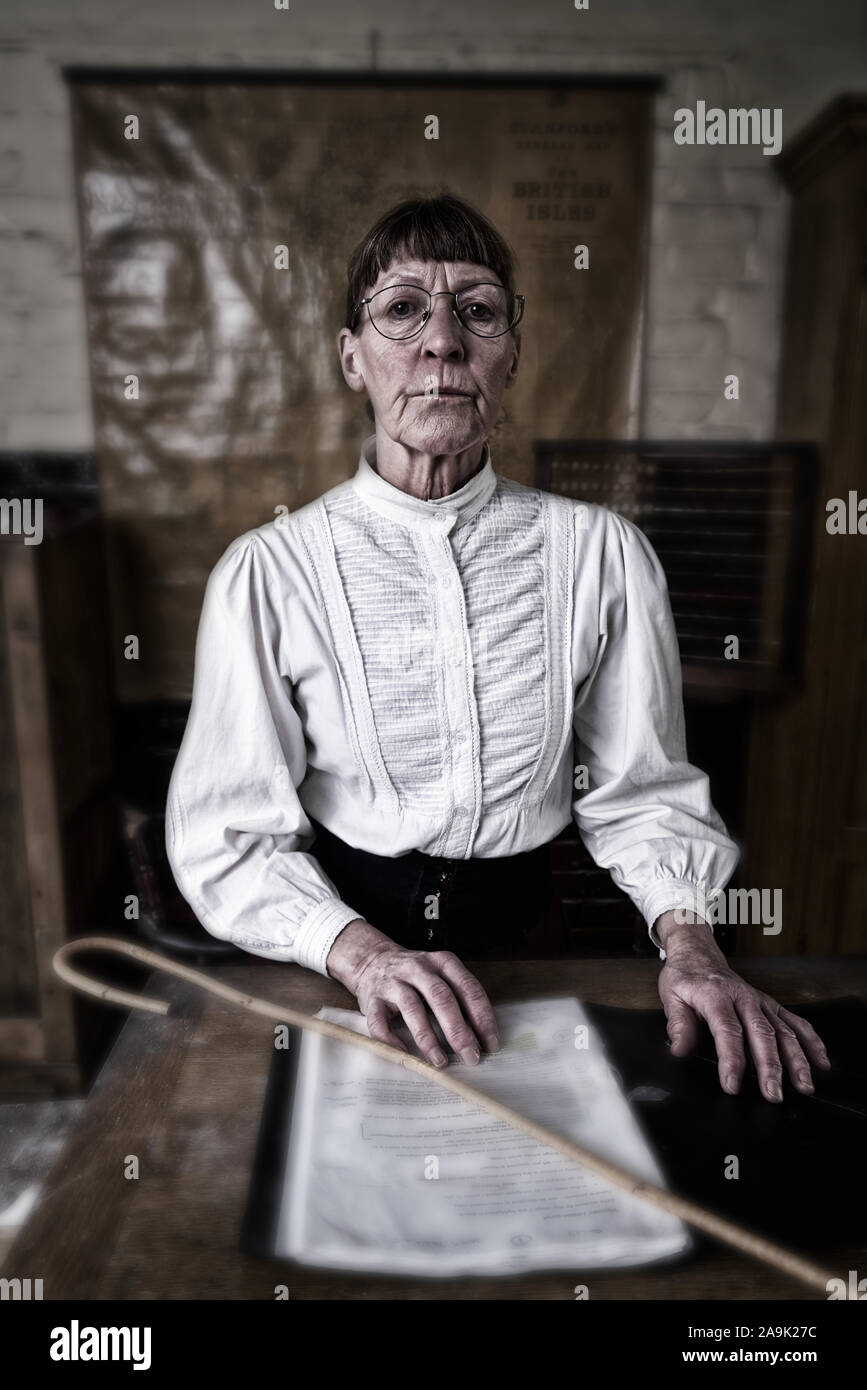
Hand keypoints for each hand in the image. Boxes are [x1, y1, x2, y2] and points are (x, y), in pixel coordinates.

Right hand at [325, 918, 499, 1067]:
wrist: (372, 960)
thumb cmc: (415, 975)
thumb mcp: (441, 975)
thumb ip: (459, 998)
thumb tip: (482, 1038)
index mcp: (442, 962)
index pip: (468, 988)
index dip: (482, 1017)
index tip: (490, 1043)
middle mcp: (418, 969)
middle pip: (441, 997)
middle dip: (458, 1030)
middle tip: (470, 1056)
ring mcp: (393, 982)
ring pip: (412, 1007)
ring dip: (427, 1037)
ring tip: (440, 1062)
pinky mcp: (372, 998)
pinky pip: (379, 1021)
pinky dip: (392, 1040)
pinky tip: (406, 1055)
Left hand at [655, 911, 830, 1100]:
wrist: (700, 955)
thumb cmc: (686, 978)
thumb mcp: (672, 997)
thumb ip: (678, 1024)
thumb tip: (679, 1050)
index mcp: (716, 996)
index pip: (727, 1030)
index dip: (732, 1059)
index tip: (732, 1084)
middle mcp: (743, 998)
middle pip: (761, 1033)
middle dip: (770, 1066)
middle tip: (773, 1094)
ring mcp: (761, 1002)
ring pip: (783, 1031)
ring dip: (796, 1059)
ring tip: (804, 1086)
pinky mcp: (771, 1005)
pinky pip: (796, 1022)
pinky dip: (812, 1042)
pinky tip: (821, 1063)